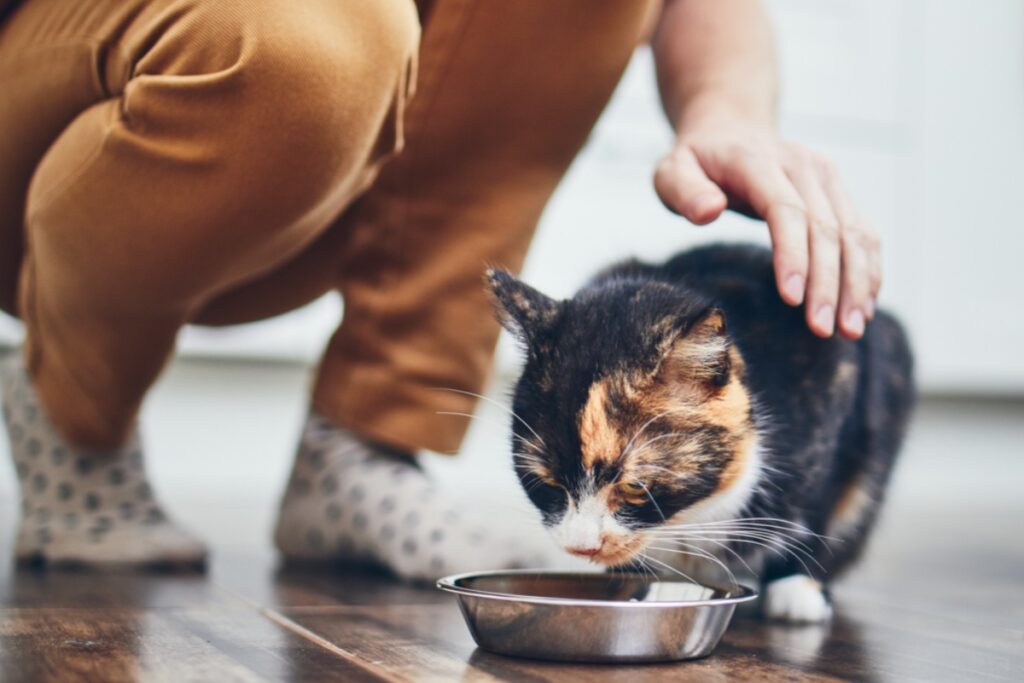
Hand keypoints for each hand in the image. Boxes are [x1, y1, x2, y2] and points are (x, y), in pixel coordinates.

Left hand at [654, 108, 880, 339]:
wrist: (729, 128)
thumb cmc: (695, 161)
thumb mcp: (671, 171)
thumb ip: (683, 191)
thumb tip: (709, 211)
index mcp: (757, 161)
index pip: (786, 210)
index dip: (793, 255)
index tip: (793, 299)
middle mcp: (802, 165)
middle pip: (825, 228)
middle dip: (828, 283)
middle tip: (822, 329)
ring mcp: (825, 176)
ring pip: (853, 232)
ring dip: (857, 283)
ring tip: (851, 329)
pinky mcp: (838, 191)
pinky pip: (862, 232)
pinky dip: (868, 270)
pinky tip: (863, 307)